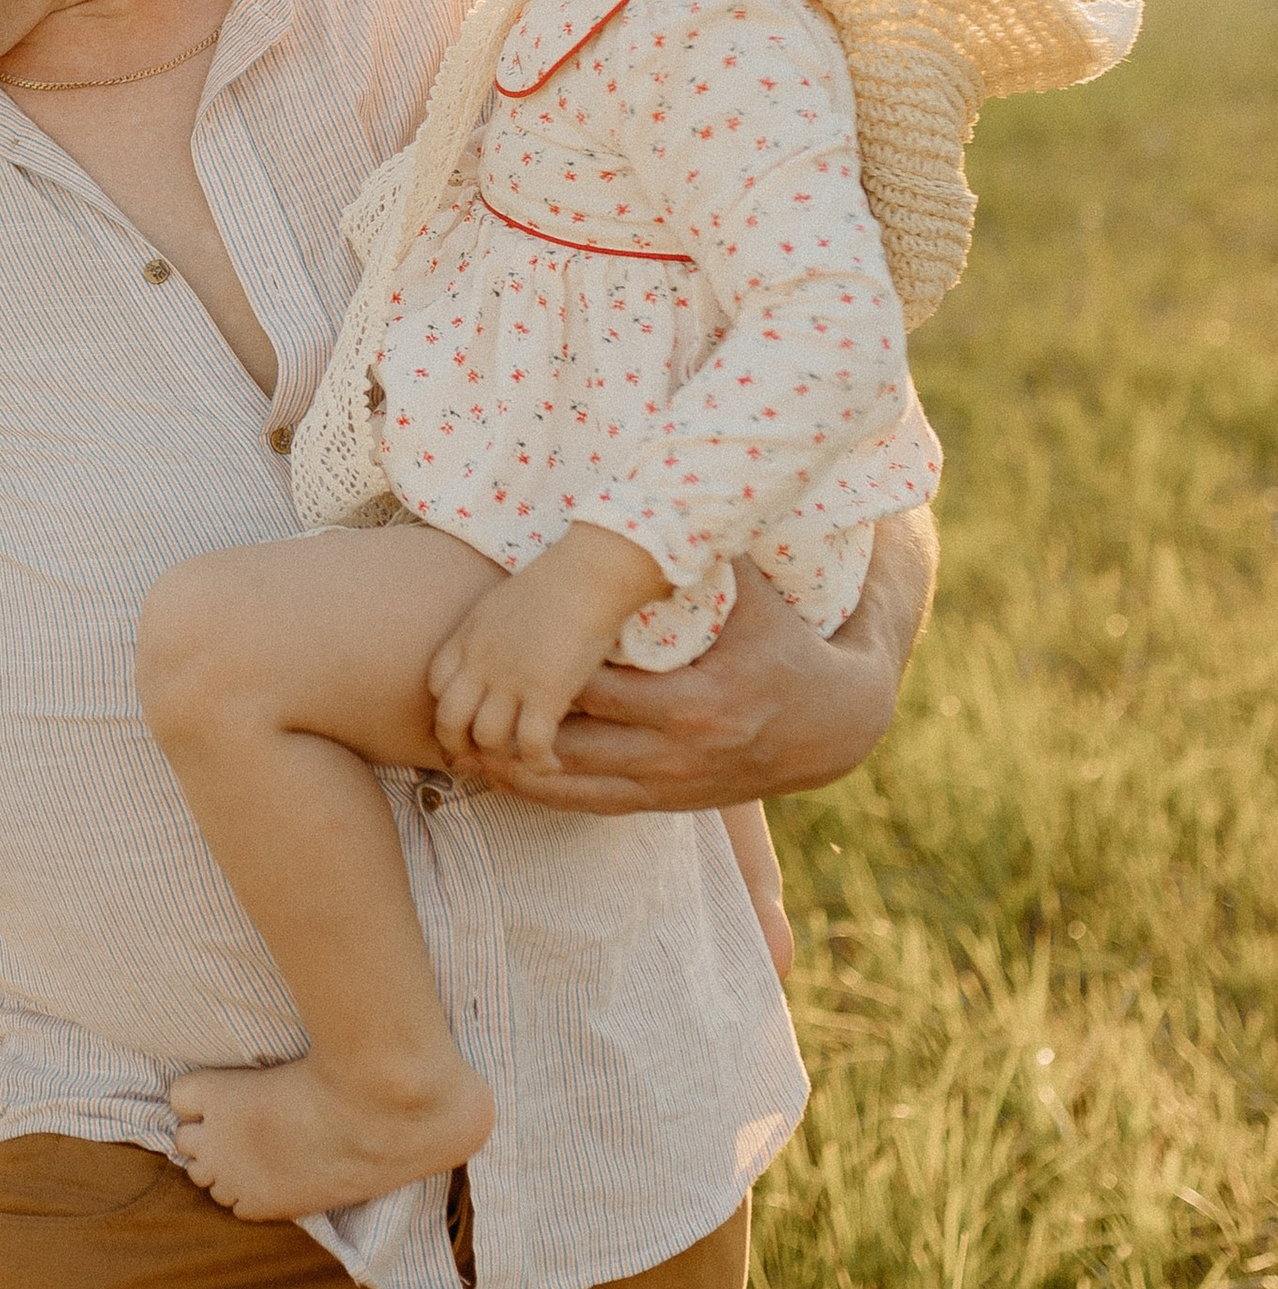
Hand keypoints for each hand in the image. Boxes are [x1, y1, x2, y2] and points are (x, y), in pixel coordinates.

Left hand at [426, 522, 661, 763]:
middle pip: (448, 719)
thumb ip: (491, 632)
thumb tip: (499, 654)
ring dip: (501, 757)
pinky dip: (539, 763)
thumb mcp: (503, 603)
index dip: (444, 709)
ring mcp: (511, 679)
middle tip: (475, 762)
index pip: (435, 683)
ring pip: (486, 737)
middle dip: (456, 747)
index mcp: (469, 636)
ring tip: (519, 761)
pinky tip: (552, 764)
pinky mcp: (547, 693)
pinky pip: (531, 745)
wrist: (587, 573)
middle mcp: (481, 661)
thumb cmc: (557, 582)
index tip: (461, 724)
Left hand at [466, 529, 931, 815]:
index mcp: (694, 703)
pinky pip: (589, 806)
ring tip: (462, 743)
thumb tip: (684, 482)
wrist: (831, 727)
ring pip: (571, 786)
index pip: (598, 691)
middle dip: (512, 726)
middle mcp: (675, 753)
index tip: (498, 651)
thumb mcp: (756, 602)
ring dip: (514, 769)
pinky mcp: (664, 805)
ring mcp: (667, 786)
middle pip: (572, 744)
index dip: (543, 675)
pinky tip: (502, 775)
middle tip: (458, 702)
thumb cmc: (784, 647)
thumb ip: (712, 555)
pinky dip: (543, 792)